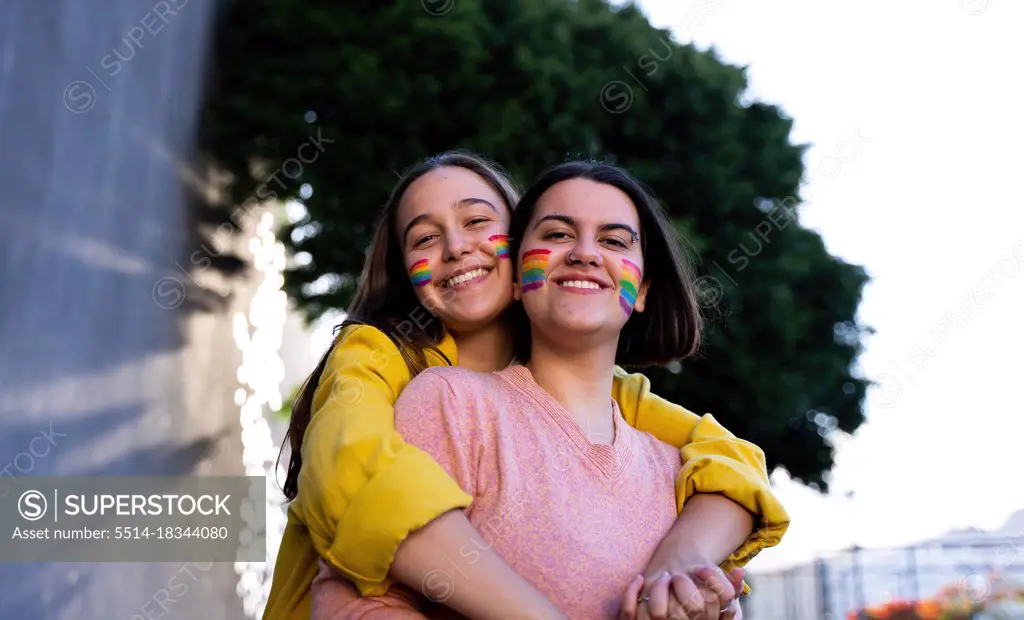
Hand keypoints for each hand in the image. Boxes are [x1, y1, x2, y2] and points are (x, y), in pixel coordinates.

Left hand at [618, 566, 744, 619]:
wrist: (660, 617)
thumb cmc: (691, 605)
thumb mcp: (713, 598)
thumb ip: (727, 587)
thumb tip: (740, 571)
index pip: (706, 607)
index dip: (707, 585)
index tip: (700, 568)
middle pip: (684, 610)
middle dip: (682, 584)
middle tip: (677, 573)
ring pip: (658, 613)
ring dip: (659, 589)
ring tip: (662, 577)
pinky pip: (629, 610)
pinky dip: (631, 592)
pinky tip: (639, 579)